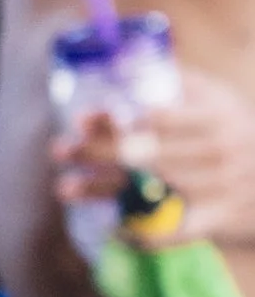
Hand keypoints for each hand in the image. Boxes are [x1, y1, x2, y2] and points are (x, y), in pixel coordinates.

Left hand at [55, 66, 254, 245]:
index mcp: (217, 116)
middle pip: (147, 156)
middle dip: (97, 154)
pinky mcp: (216, 221)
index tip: (82, 119)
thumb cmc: (236, 131)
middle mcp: (218, 154)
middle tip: (60, 151)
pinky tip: (112, 228)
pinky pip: (174, 233)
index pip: (159, 118)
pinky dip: (141, 234)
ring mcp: (218, 191)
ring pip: (151, 193)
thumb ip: (181, 82)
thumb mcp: (220, 98)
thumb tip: (127, 62)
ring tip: (65, 188)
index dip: (117, 119)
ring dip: (103, 192)